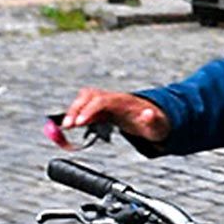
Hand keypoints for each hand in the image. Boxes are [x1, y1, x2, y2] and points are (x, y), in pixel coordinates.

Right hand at [53, 89, 170, 148]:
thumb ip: (153, 121)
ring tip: (65, 127)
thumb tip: (148, 114)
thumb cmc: (157, 123)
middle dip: (75, 109)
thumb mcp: (158, 125)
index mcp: (124, 101)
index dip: (89, 110)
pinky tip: (69, 127)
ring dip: (73, 111)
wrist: (156, 119)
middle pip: (88, 96)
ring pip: (83, 100)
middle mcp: (112, 99)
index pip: (101, 100)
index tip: (80, 123)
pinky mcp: (102, 110)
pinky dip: (76, 116)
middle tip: (67, 126)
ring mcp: (106, 103)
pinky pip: (85, 109)